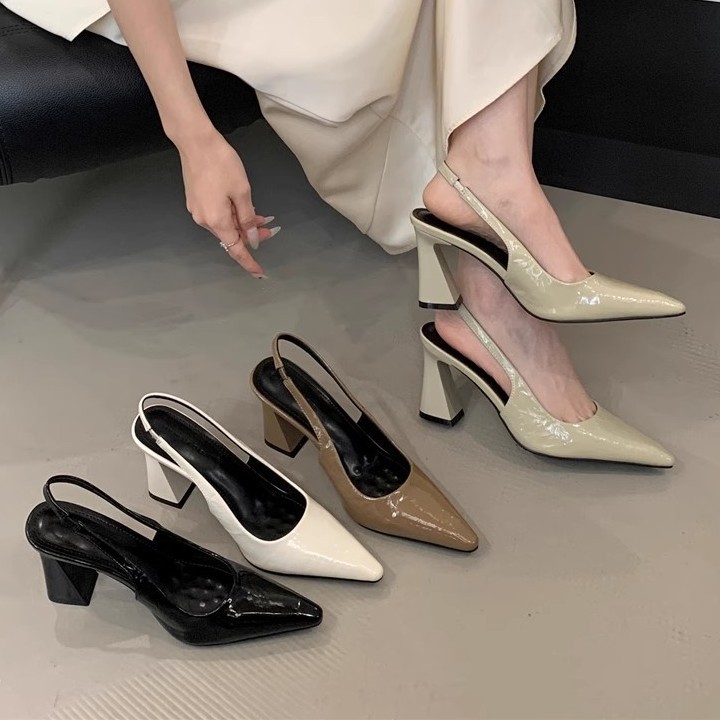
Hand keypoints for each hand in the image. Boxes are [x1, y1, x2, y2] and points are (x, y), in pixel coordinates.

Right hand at [176, 129, 277, 277]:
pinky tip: (242, 207)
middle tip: (269, 229)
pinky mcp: (196, 201)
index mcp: (217, 221)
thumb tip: (251, 239)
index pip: (236, 249)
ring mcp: (198, 211)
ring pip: (225, 226)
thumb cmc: (220, 163)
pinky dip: (231, 216)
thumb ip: (248, 219)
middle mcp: (204, 220)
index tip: (259, 272)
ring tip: (260, 216)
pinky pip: (217, 216)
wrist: (196, 141)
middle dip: (250, 236)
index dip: (249, 262)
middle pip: (231, 237)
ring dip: (242, 224)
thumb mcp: (242, 192)